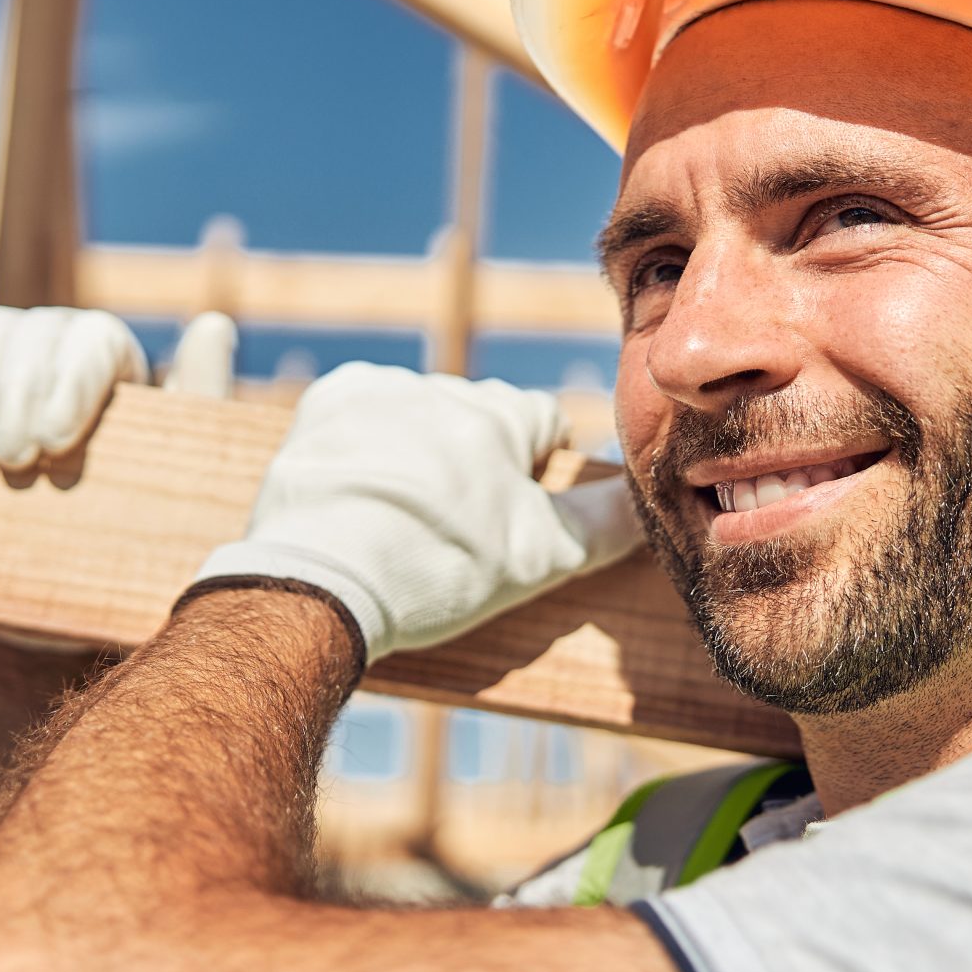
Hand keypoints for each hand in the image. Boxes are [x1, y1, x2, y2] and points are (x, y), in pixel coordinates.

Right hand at [0, 302, 238, 651]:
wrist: (53, 578)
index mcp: (118, 365)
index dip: (72, 383)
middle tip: (10, 464)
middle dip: (17, 396)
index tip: (54, 442)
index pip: (95, 343)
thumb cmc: (128, 530)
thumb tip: (214, 326)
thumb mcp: (171, 481)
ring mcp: (8, 352)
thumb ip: (198, 405)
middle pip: (36, 335)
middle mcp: (63, 346)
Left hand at [188, 363, 642, 664]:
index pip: (543, 423)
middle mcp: (445, 388)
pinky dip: (362, 443)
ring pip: (418, 414)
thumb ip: (604, 523)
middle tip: (452, 528)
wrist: (323, 583)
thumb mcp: (541, 558)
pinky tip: (361, 493)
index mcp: (503, 415)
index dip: (533, 470)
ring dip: (416, 450)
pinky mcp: (325, 403)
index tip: (510, 512)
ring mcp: (380, 391)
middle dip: (473, 461)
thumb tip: (647, 502)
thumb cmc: (439, 571)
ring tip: (400, 518)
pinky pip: (359, 413)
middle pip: (477, 419)